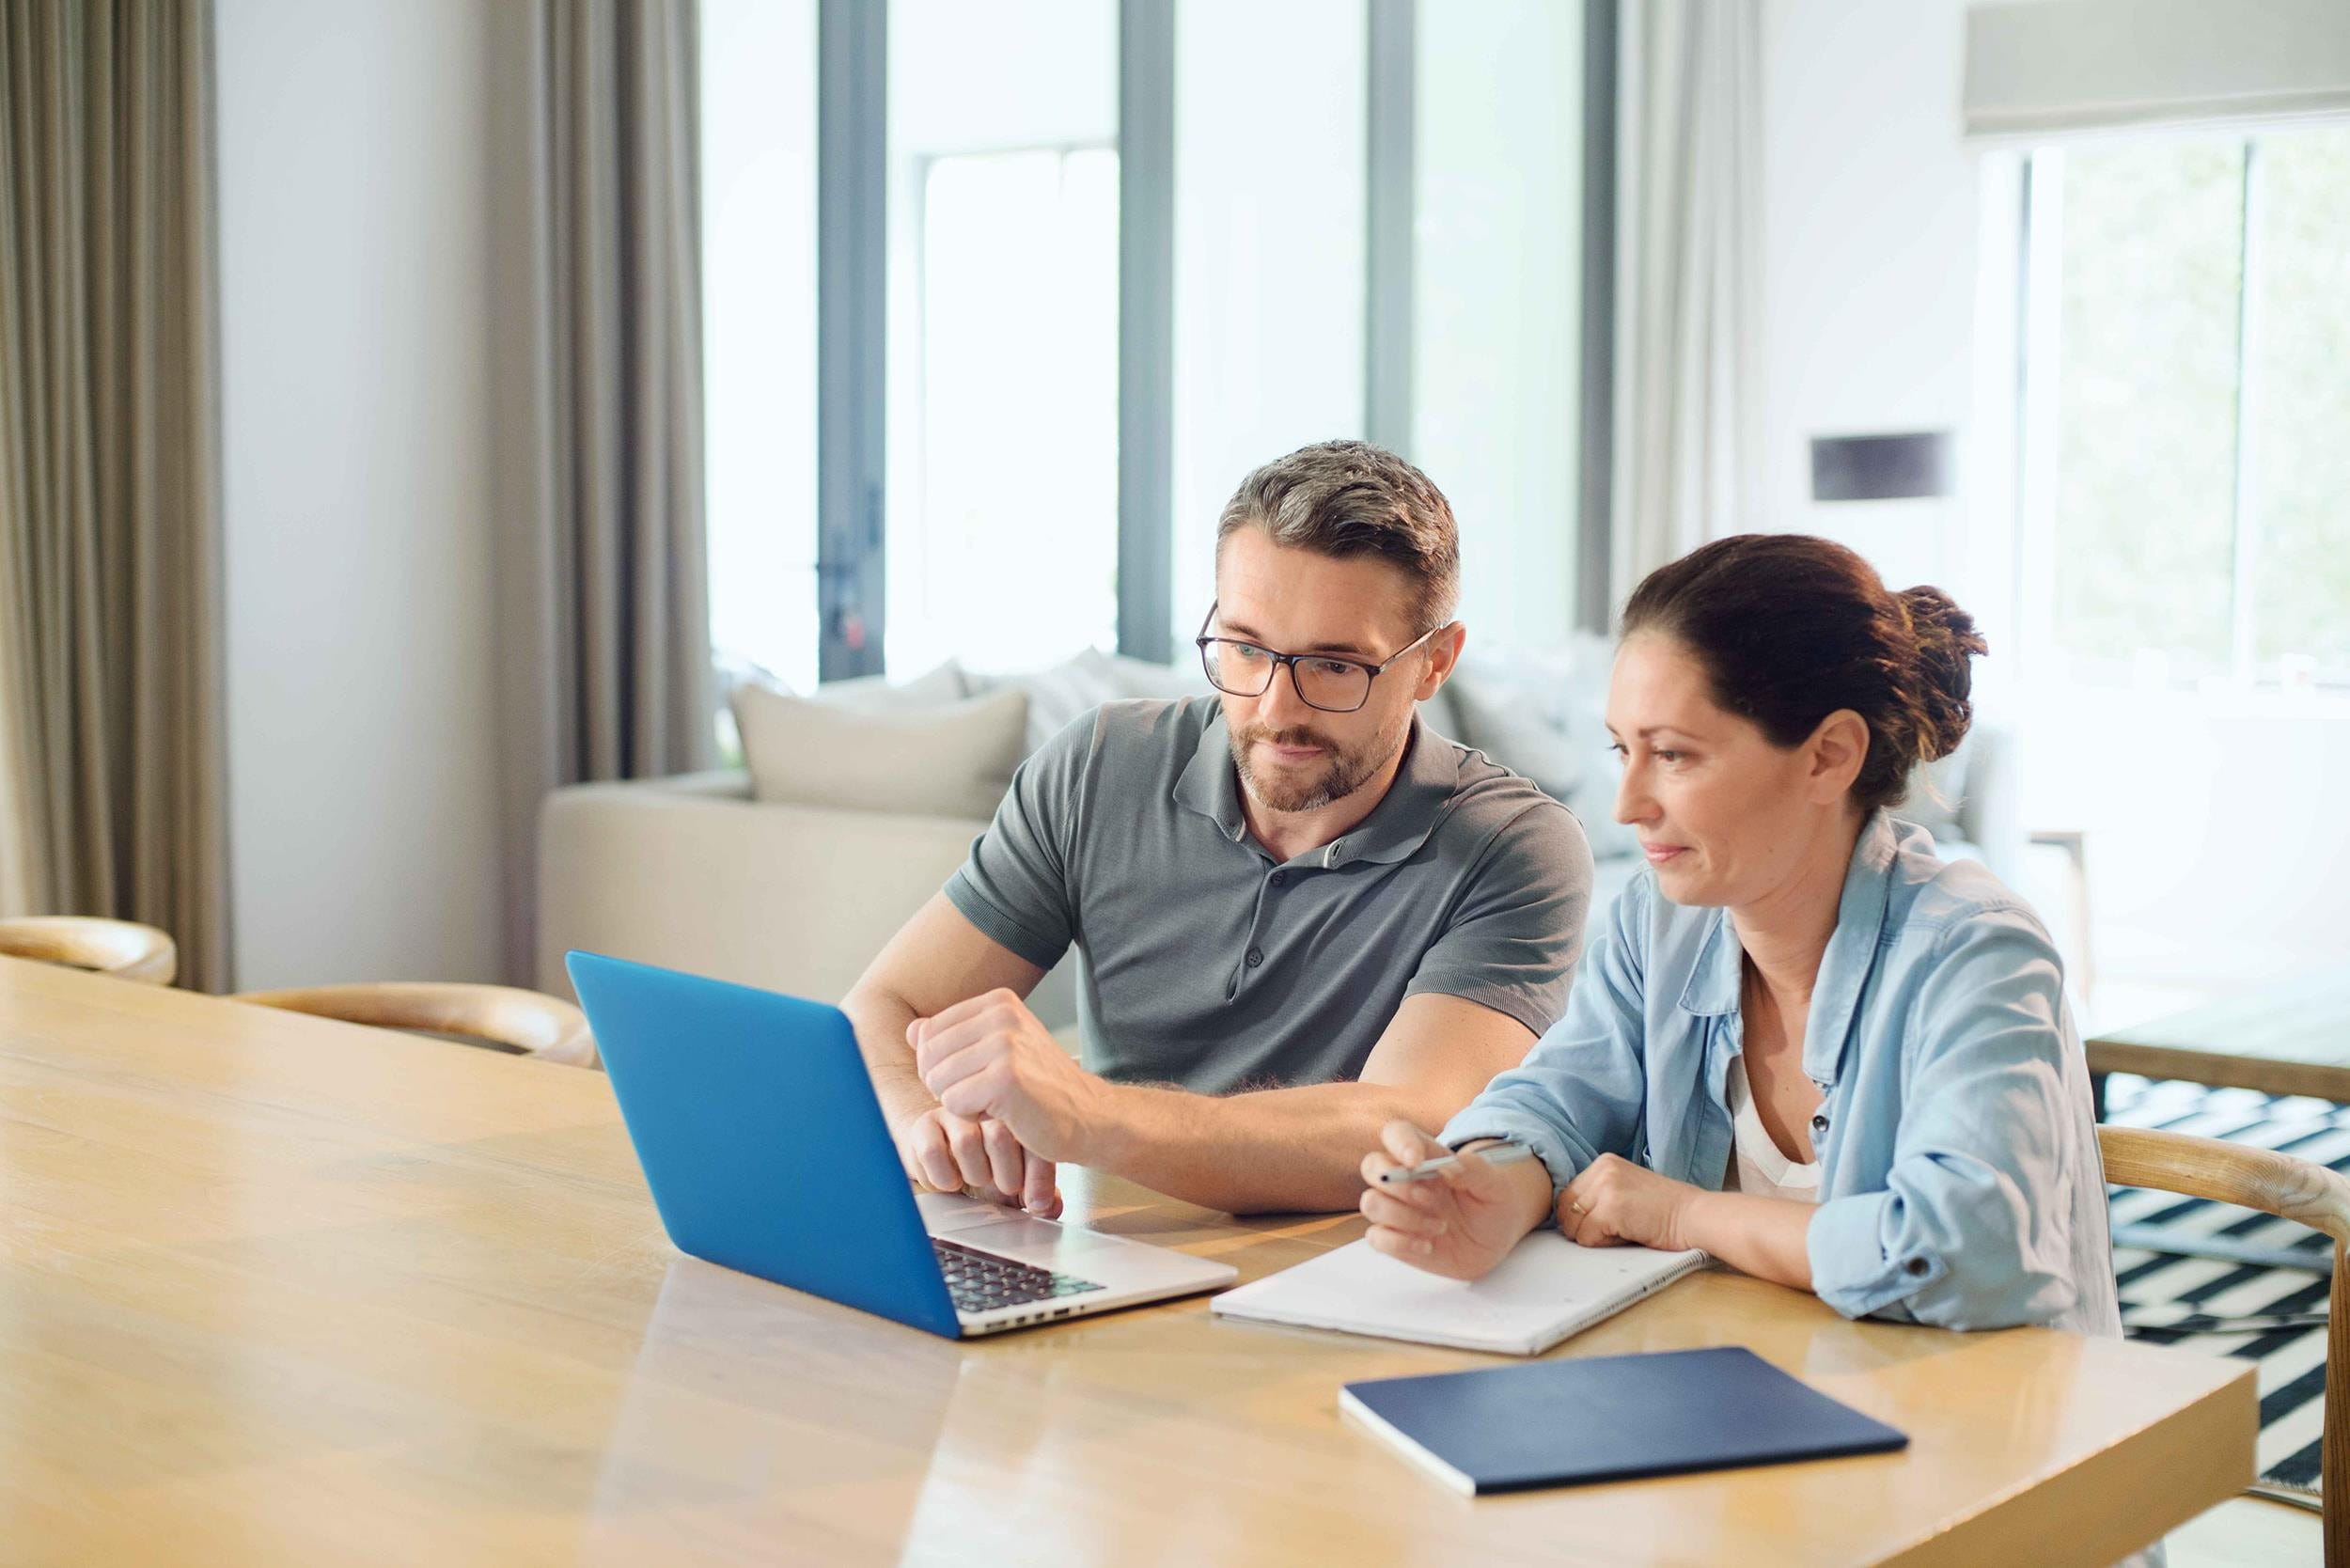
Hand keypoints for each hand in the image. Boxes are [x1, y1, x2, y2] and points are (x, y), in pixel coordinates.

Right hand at [891, 1102, 1061, 1217]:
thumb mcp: (1016, 1179)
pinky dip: (943, 1177)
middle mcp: (987, 1107)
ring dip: (973, 1174)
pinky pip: (932, 1151)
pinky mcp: (924, 1125)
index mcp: (1018, 1114)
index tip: (1035, 1201)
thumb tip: (1051, 1206)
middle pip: (1000, 1135)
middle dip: (1004, 1176)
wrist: (941, 1147)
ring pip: (965, 1141)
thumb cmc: (984, 1163)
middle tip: (1002, 1186)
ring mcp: (955, 1113)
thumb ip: (1038, 1193)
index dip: (1037, 1177)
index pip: (1034, 1139)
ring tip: (974, 1179)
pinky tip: (950, 1180)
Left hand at [913, 989, 1111, 1170]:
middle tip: (982, 1096)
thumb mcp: (999, 1050)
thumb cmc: (1042, 1087)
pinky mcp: (1006, 1079)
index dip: (939, 1064)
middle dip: (944, 1085)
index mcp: (999, 1001)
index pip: (929, 1031)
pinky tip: (1000, 1115)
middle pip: (928, 1055)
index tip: (974, 1077)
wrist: (1089, 1117)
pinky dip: (971, 1117)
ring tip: (994, 1104)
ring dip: (959, 1102)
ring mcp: (1005, 1044)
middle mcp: (1002, 1015)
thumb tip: (912, 1029)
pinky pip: (953, 1102)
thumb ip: (953, 1037)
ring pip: (937, 1080)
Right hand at [1357, 1122, 1548, 1280]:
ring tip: (1440, 1227)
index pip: (1396, 1133)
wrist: (1497, 1239)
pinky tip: (1428, 1246)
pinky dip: (1399, 1243)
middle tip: (1431, 1201)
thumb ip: (1474, 1169)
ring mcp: (1398, 1210)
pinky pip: (1375, 1238)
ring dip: (1403, 1217)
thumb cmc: (1494, 1202)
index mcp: (1426, 1156)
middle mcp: (1406, 1180)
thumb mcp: (1495, 1183)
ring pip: (1370, 1203)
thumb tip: (1449, 1164)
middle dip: (1397, 1184)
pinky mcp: (1396, 1239)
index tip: (1415, 1161)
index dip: (1399, 1142)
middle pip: (1372, 1166)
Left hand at [1556, 1153, 1699, 1250]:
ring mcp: (1606, 1187)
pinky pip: (1586, 1236)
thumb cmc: (1665, 1210)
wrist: (1694, 1216)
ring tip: (1621, 1231)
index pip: (1568, 1193)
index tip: (1598, 1224)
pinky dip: (1602, 1244)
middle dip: (1581, 1226)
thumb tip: (1568, 1216)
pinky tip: (1627, 1235)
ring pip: (1572, 1223)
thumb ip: (1599, 1194)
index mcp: (1604, 1163)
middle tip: (1610, 1232)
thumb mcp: (1626, 1188)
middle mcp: (1602, 1170)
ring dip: (1592, 1235)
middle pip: (1565, 1207)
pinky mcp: (1611, 1209)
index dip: (1579, 1215)